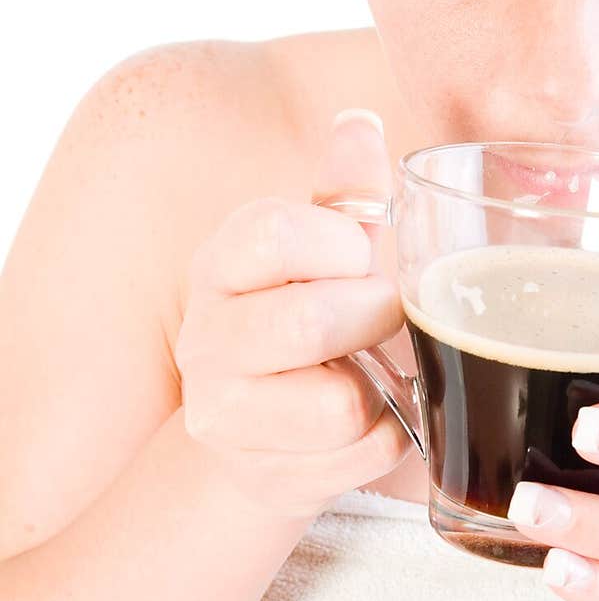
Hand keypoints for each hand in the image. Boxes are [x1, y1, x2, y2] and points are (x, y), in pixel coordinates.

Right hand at [174, 111, 411, 521]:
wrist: (258, 433)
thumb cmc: (302, 321)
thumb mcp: (317, 252)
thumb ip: (343, 194)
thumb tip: (360, 125)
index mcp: (220, 264)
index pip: (276, 233)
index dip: (343, 244)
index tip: (358, 258)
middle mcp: (206, 338)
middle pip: (312, 322)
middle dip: (375, 318)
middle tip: (383, 318)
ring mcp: (226, 414)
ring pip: (341, 405)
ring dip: (384, 389)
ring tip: (371, 372)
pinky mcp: (263, 475)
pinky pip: (361, 456)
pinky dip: (389, 437)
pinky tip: (372, 419)